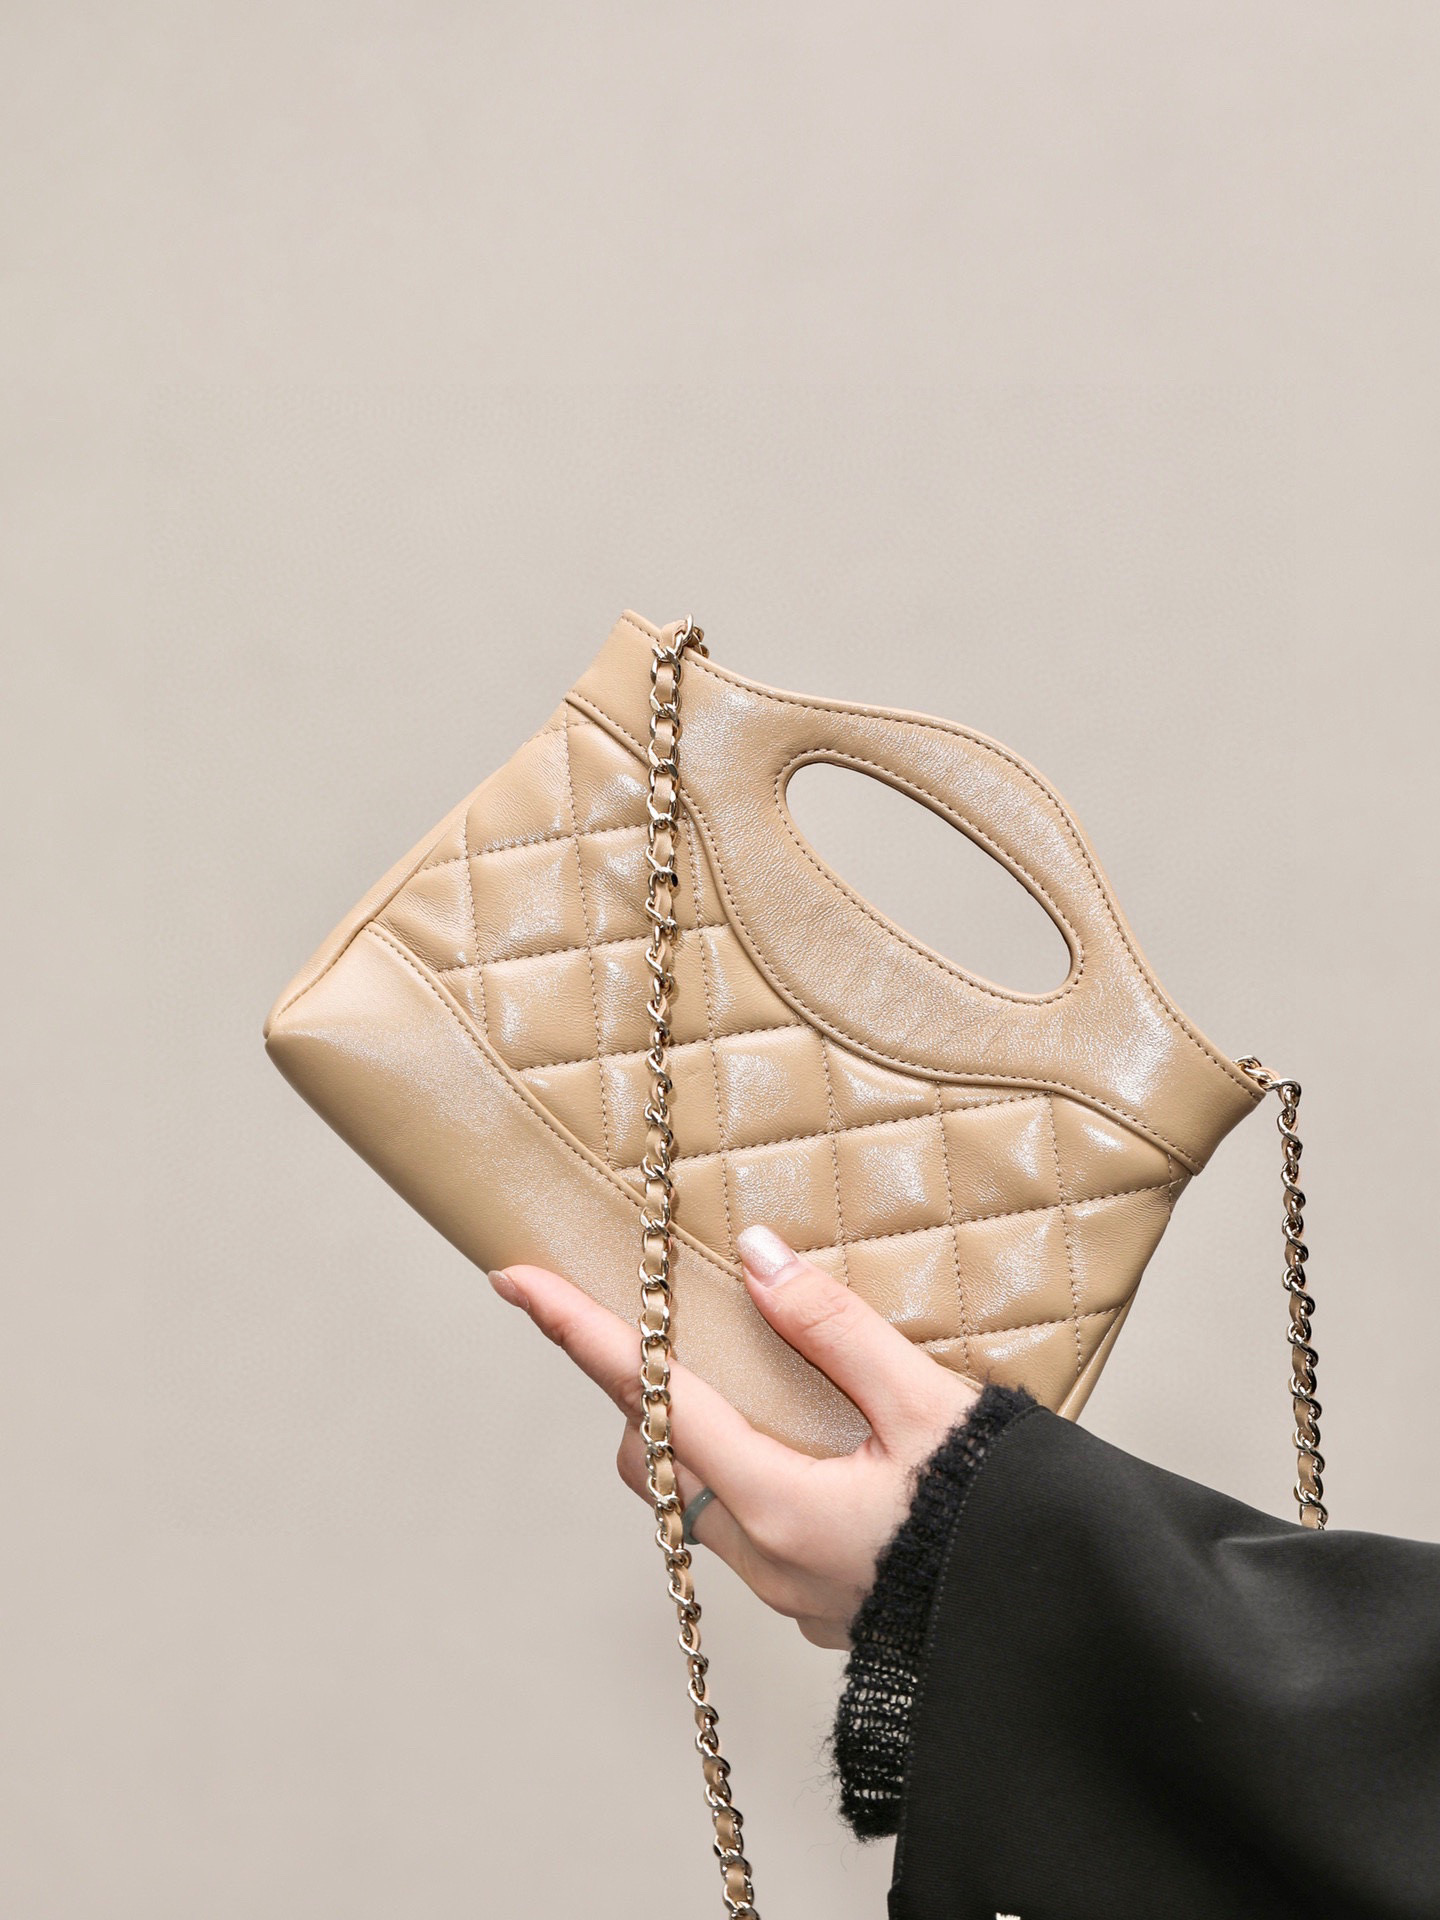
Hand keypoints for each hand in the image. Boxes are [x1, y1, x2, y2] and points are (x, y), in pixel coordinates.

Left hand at [488, 1223, 979, 1649]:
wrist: (1063, 1633)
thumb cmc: (1005, 1524)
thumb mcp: (928, 1408)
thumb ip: (836, 1328)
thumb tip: (756, 1256)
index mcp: (775, 1501)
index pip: (648, 1399)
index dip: (578, 1334)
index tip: (516, 1283)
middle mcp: (762, 1554)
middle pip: (654, 1457)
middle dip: (637, 1391)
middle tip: (662, 1326)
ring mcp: (786, 1589)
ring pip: (697, 1496)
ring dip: (695, 1436)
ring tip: (747, 1376)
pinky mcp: (818, 1601)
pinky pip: (747, 1528)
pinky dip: (747, 1473)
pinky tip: (808, 1444)